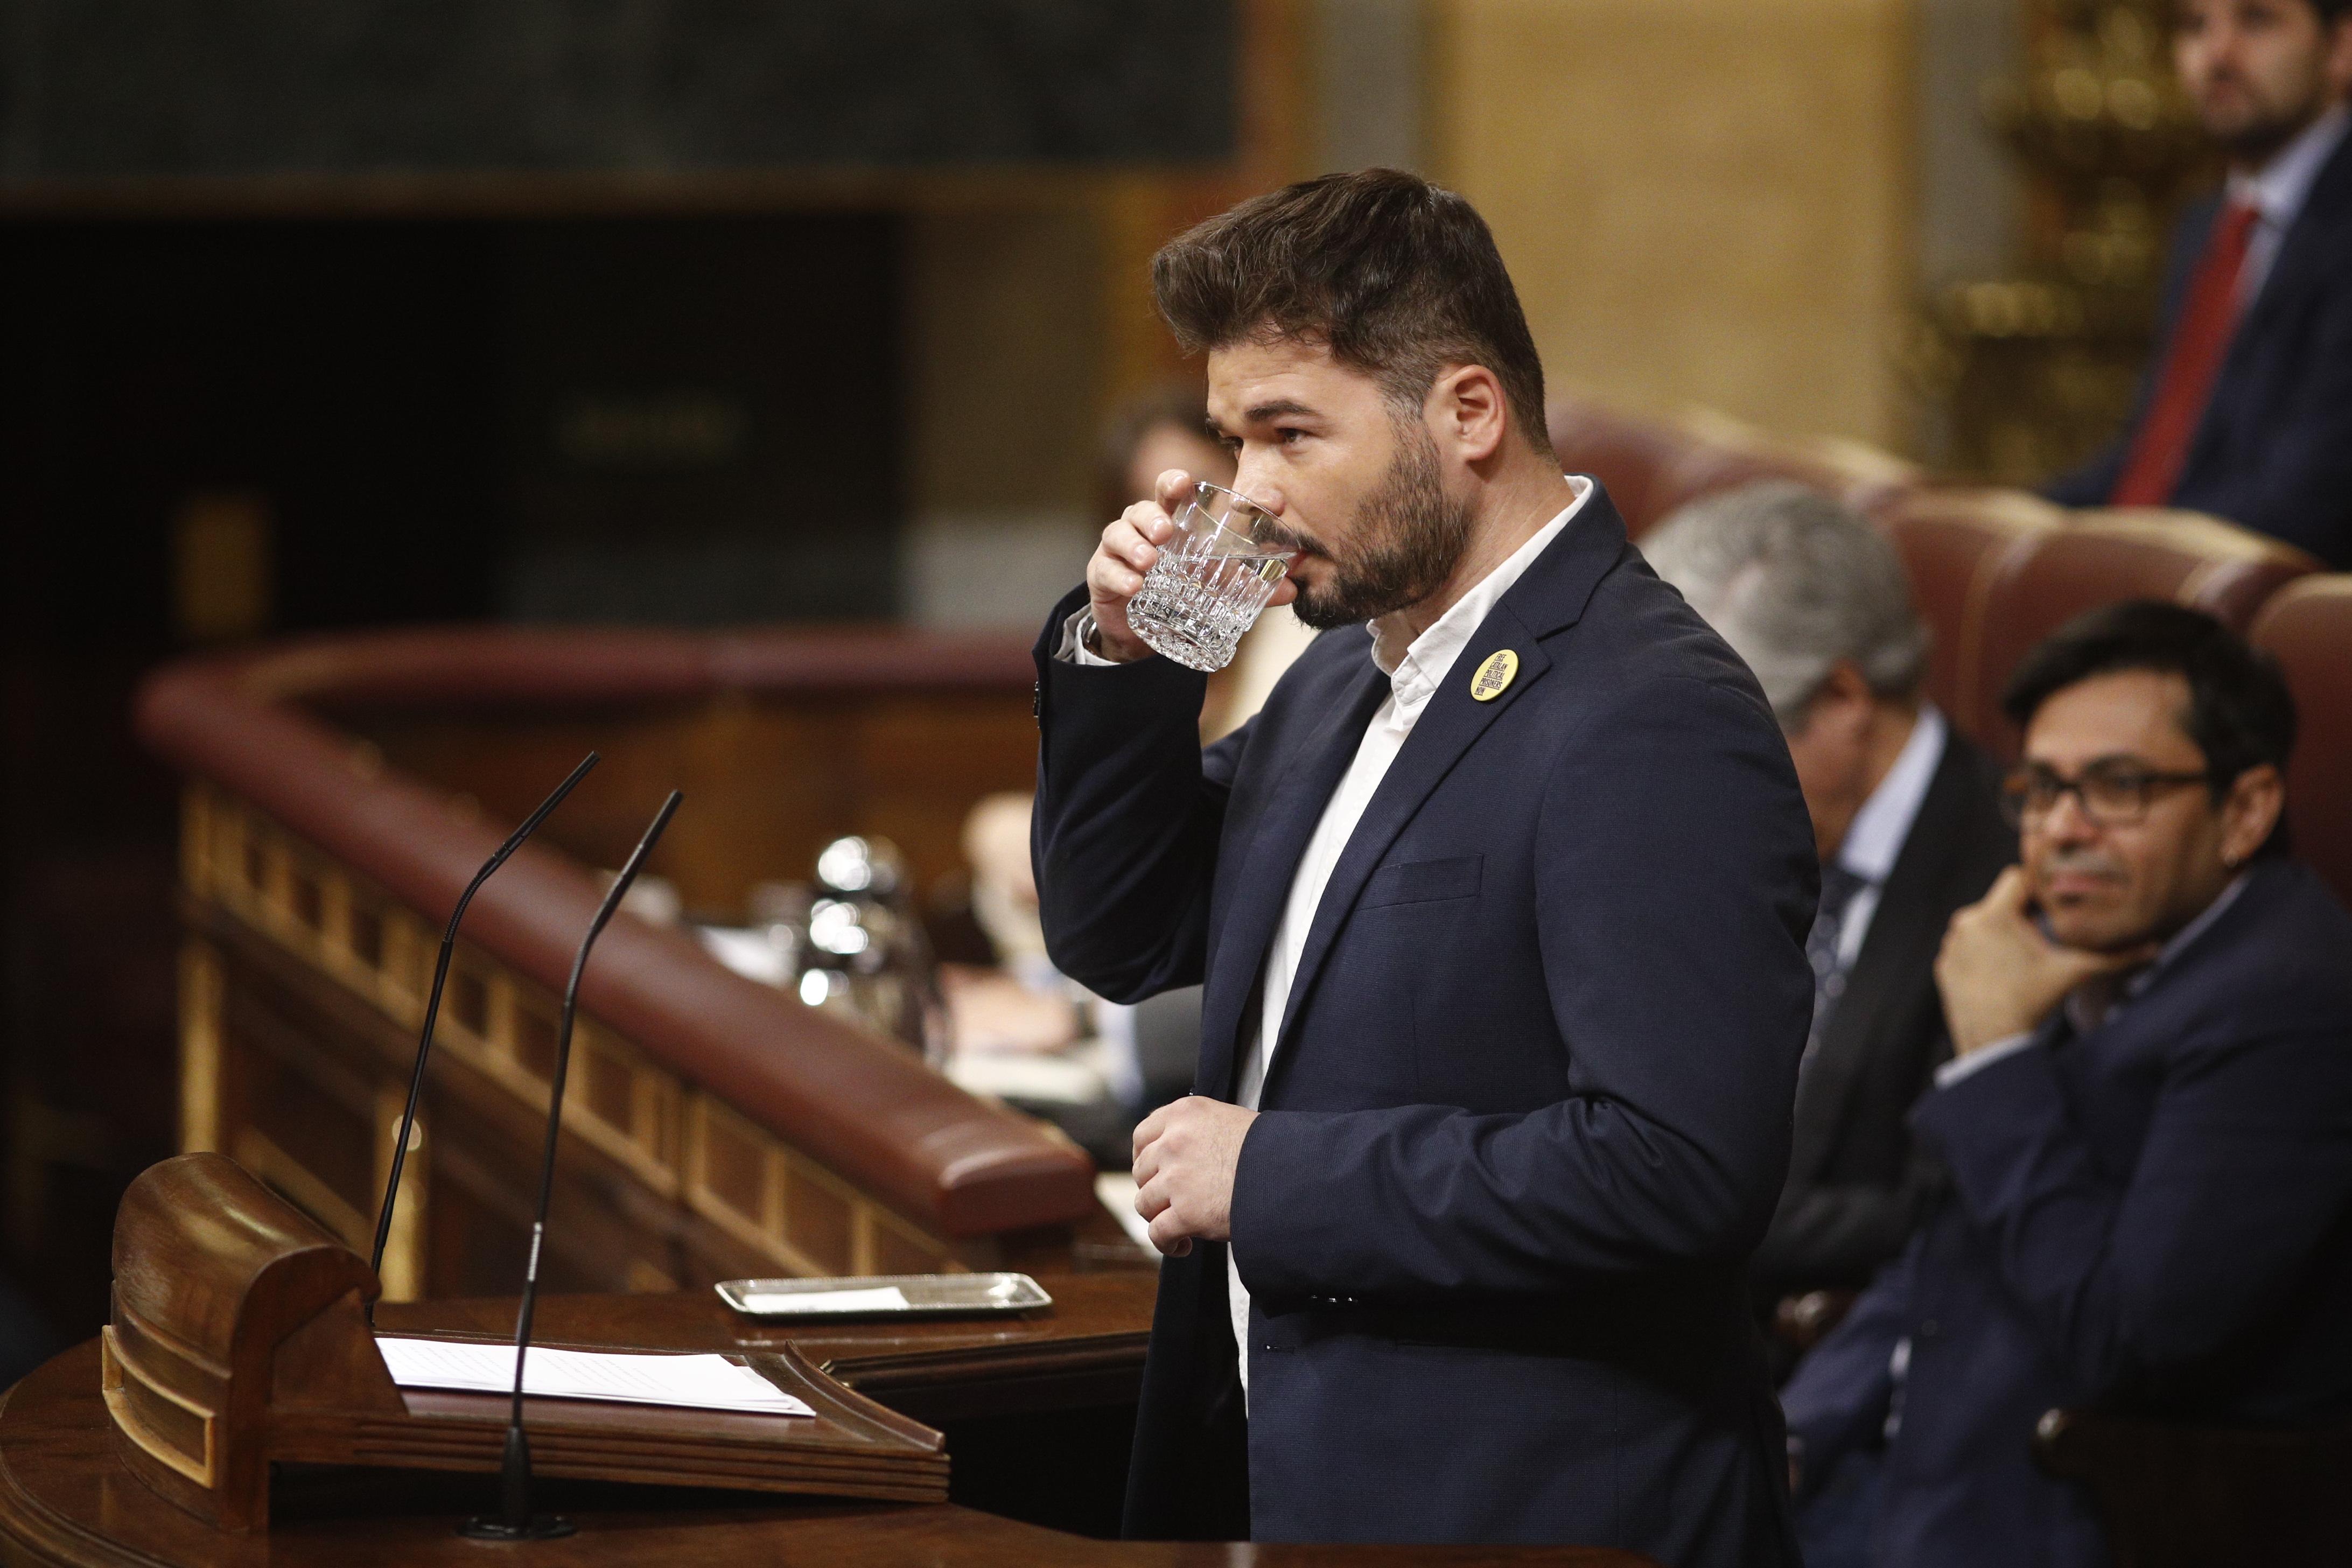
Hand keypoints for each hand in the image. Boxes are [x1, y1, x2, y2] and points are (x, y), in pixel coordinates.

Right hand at [1084, 469, 1296, 662]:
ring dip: (1136, 543)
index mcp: (1175, 520)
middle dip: (1157, 507)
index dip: (1196, 485)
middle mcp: (1145, 528)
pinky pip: (1106, 569)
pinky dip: (1120, 575)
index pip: (1181, 491)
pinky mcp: (1102, 574)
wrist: (1138, 631)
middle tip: (1169, 527)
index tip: (1230, 495)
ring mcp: (1120, 549)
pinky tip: (1135, 586)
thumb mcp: (1217, 587)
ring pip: (1120, 531)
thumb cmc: (1177, 591)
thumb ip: (1252, 585)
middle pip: (1147, 503)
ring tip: (1150, 560)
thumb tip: (1293, 588)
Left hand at [1130, 1095, 1256, 1256]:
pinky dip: (1167, 1243)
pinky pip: (1158, 1233)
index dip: (1145, 1157)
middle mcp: (1174, 1141)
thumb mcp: (1227, 1120)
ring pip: (1144, 1203)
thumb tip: (1175, 1151)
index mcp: (1185, 1113)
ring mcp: (1177, 1177)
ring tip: (1180, 1226)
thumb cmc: (1269, 1150)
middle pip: (1141, 1171)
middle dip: (1154, 1188)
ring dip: (1159, 1217)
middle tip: (1173, 1201)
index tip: (1153, 1171)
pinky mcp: (1185, 1213)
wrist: (1291, 1175)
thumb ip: (1195, 1130)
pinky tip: (1182, 1245)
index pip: (1143, 1134)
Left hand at [1935, 868, 2159, 1055]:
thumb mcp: (2075, 973)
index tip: (2052, 905)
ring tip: (2023, 958)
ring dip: (2002, 933)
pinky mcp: (1943, 964)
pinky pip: (1967, 947)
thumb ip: (2113, 957)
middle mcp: (1965, 923)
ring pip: (1982, 924)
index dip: (2037, 888)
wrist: (1993, 1042)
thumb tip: (2154, 948)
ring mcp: (1951, 945)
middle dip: (2022, 914)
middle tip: (2042, 936)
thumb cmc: (2034, 1003)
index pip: (2017, 878)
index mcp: (1994, 914)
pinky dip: (1984, 953)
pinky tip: (2002, 973)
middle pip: (2000, 902)